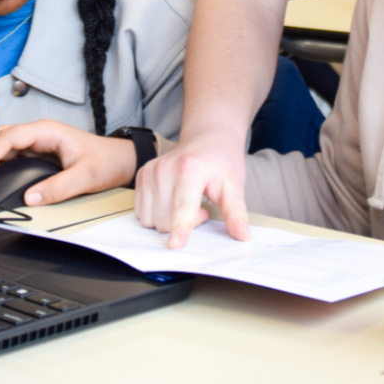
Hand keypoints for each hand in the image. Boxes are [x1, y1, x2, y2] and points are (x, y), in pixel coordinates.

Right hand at [0, 119, 136, 205]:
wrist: (119, 160)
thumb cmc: (106, 161)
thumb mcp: (86, 176)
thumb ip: (59, 187)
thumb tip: (31, 197)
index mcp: (49, 131)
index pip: (11, 135)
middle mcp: (39, 133)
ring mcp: (36, 142)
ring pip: (0, 143)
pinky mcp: (36, 153)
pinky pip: (8, 154)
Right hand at [134, 130, 249, 248]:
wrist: (208, 137)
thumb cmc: (221, 161)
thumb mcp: (234, 184)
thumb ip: (235, 211)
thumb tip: (242, 236)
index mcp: (190, 168)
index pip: (183, 205)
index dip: (180, 227)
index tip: (175, 245)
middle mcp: (165, 168)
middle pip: (164, 220)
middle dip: (183, 224)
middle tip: (201, 207)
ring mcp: (150, 171)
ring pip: (150, 220)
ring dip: (168, 220)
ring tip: (186, 202)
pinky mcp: (141, 176)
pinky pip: (142, 213)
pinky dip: (157, 214)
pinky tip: (172, 200)